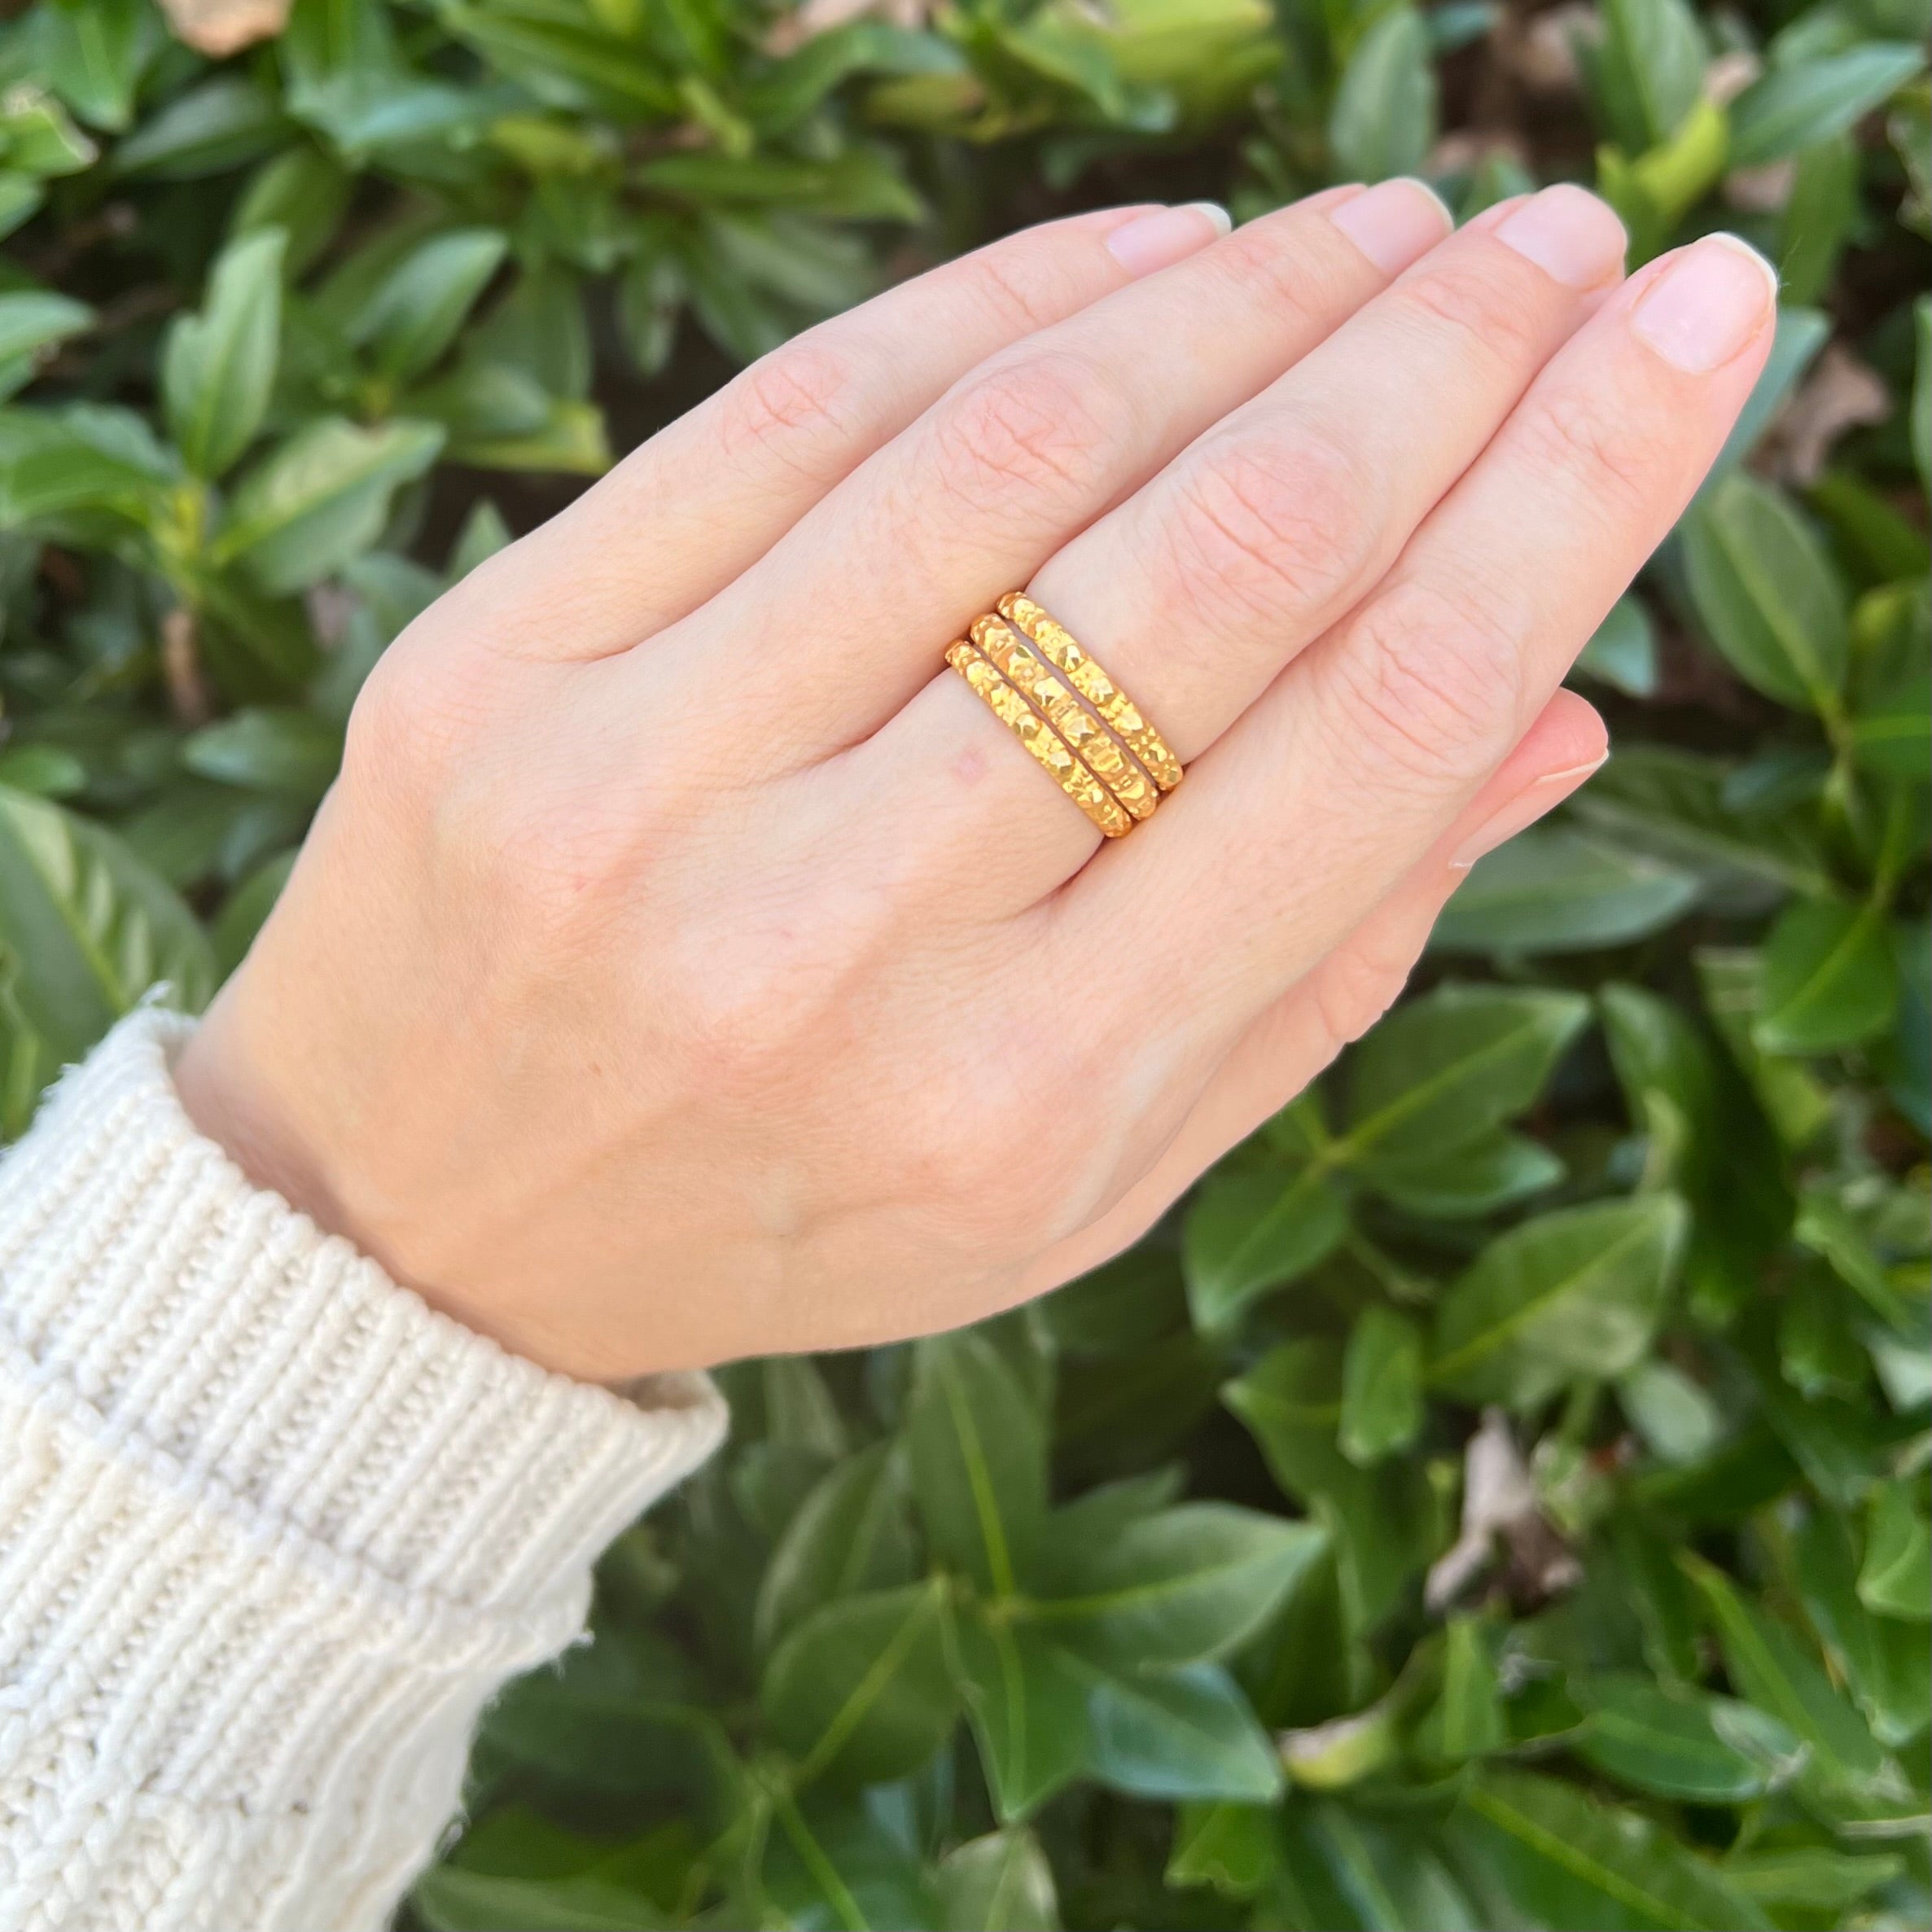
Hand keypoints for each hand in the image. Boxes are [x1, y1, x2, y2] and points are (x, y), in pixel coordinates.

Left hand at [176, 183, 1773, 1379]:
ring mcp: (639, 791)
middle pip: (1208, 570)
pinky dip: (1004, 301)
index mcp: (1023, 1099)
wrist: (428, 1222)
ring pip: (1005, 456)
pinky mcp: (497, 665)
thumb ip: (1319, 967)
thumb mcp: (1089, 1179)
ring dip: (1242, 300)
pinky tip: (1154, 251)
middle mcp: (836, 947)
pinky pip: (791, 414)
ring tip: (1384, 232)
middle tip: (1568, 234)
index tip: (1691, 337)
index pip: (1366, 742)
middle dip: (1432, 363)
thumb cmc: (808, 1209)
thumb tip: (1555, 707)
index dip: (1565, 504)